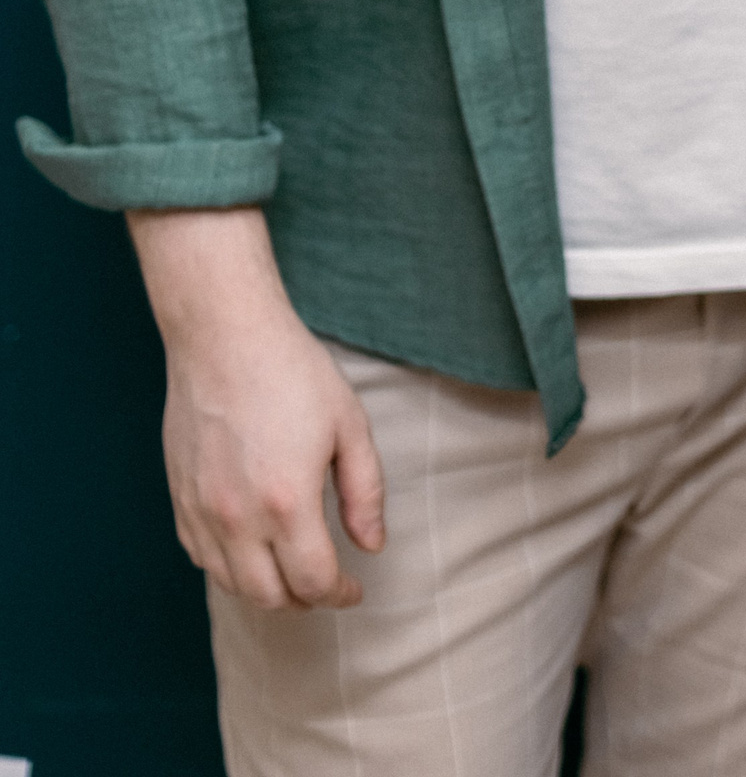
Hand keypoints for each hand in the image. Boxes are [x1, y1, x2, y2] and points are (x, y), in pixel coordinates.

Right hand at [128, 207, 384, 609]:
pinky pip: (202, 559)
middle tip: (326, 585)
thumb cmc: (292, 373)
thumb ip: (365, 492)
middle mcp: (238, 519)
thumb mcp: (348, 424)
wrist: (225, 337)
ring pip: (233, 585)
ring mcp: (202, 513)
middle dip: (305, 601)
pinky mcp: (179, 500)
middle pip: (271, 597)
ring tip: (292, 574)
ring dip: (267, 591)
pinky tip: (252, 551)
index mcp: (288, 502)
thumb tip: (371, 546)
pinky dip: (231, 569)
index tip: (355, 589)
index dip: (340, 594)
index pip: (314, 581)